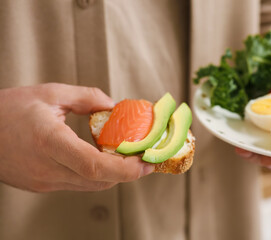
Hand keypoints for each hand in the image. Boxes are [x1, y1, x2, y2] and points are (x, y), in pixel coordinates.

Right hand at [0, 83, 153, 191]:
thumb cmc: (8, 109)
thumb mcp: (50, 93)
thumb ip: (87, 97)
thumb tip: (113, 106)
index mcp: (49, 142)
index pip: (95, 165)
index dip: (126, 168)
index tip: (146, 163)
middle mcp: (47, 168)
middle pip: (99, 180)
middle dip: (128, 173)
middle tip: (145, 159)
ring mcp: (44, 181)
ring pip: (91, 185)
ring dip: (114, 174)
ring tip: (126, 157)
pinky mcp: (42, 185)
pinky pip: (78, 184)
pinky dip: (96, 174)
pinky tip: (101, 159)